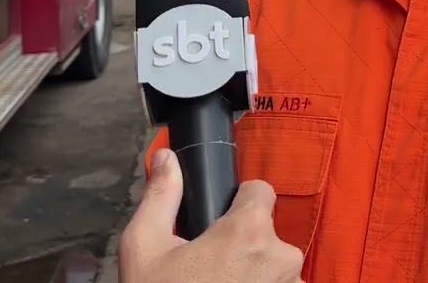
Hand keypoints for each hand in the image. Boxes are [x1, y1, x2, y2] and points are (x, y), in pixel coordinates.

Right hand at [118, 148, 304, 282]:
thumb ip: (160, 197)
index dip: (238, 203)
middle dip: (243, 245)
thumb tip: (167, 157)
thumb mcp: (144, 249)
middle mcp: (282, 255)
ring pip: (276, 265)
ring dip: (255, 274)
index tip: (218, 224)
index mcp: (249, 230)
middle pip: (267, 233)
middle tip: (209, 270)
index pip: (260, 191)